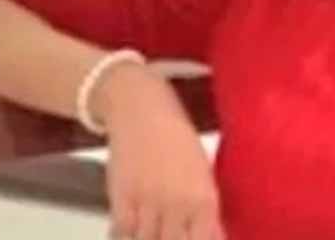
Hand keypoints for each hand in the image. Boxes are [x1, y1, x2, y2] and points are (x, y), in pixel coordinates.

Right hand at [95, 64, 225, 239]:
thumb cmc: (178, 137)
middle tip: (172, 234)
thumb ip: (206, 209)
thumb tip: (213, 237)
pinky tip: (131, 233)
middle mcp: (178, 205)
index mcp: (204, 198)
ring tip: (156, 233)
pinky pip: (122, 235)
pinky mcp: (121, 200)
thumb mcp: (202, 172)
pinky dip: (126, 238)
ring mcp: (148, 204)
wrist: (141, 109)